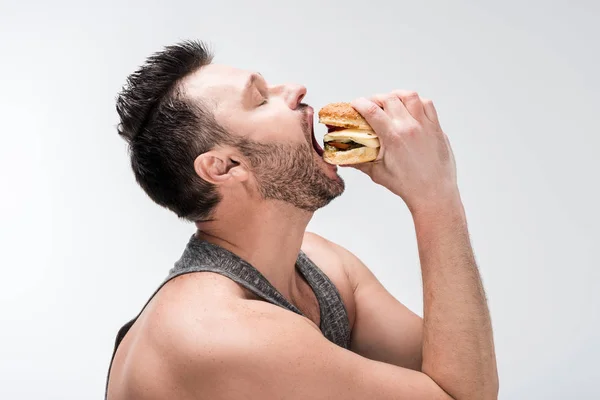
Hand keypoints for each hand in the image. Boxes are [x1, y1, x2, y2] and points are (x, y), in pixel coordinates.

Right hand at [347, 91, 458, 213]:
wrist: (434, 193)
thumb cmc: (407, 186)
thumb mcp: (378, 173)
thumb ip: (359, 162)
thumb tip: (341, 159)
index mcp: (393, 137)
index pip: (372, 110)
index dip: (360, 103)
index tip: (354, 104)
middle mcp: (410, 127)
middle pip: (389, 99)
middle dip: (376, 99)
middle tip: (370, 105)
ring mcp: (425, 125)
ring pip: (410, 96)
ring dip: (396, 95)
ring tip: (390, 102)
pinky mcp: (437, 128)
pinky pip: (427, 104)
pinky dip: (416, 102)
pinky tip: (409, 108)